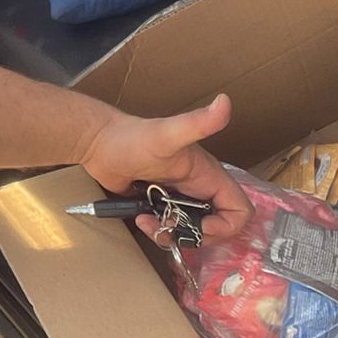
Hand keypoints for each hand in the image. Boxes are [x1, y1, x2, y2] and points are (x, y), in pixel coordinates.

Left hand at [78, 94, 251, 241]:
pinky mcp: (161, 205)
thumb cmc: (132, 138)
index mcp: (208, 175)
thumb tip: (225, 101)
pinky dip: (160, 231)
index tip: (200, 227)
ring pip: (193, 230)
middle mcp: (199, 188)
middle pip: (218, 226)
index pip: (239, 209)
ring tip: (149, 224)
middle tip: (171, 229)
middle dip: (196, 236)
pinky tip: (141, 220)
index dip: (227, 225)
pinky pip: (172, 228)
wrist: (98, 142)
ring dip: (174, 235)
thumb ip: (197, 123)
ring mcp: (180, 197)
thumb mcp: (167, 135)